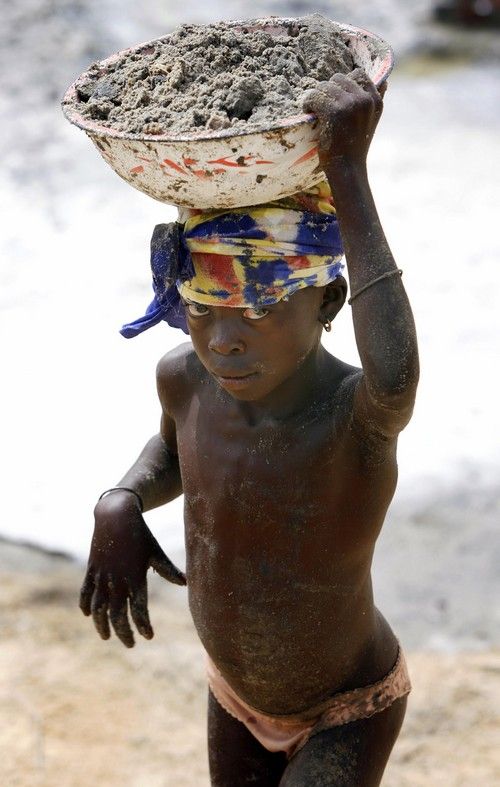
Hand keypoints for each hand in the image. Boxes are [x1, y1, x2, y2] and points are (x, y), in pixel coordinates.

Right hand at [79, 490, 185, 646]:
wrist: (116, 515)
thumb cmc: (141, 534)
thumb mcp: (156, 551)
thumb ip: (169, 570)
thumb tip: (186, 584)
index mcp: (135, 577)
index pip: (139, 610)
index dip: (143, 626)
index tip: (149, 636)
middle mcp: (117, 580)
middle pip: (117, 615)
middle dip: (123, 633)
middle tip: (130, 644)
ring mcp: (102, 576)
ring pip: (98, 608)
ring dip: (101, 625)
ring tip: (106, 636)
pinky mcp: (91, 569)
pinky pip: (86, 592)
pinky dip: (86, 605)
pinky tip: (88, 615)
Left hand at [302, 68, 385, 170]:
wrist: (348, 168)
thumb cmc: (355, 147)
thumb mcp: (371, 121)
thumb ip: (376, 100)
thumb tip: (385, 80)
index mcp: (375, 100)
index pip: (358, 74)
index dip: (343, 85)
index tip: (337, 100)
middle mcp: (365, 100)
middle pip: (338, 78)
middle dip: (328, 91)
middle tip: (324, 108)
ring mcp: (350, 104)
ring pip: (324, 86)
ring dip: (317, 97)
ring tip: (316, 112)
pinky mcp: (334, 111)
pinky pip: (314, 96)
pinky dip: (308, 104)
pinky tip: (310, 114)